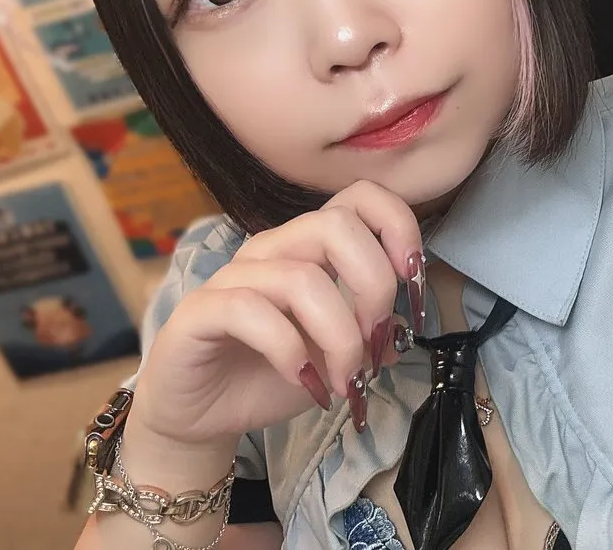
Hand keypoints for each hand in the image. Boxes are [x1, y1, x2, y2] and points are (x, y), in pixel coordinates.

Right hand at [130, 180, 424, 449]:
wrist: (200, 414)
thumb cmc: (268, 374)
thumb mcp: (334, 358)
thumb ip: (370, 337)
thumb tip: (403, 330)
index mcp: (308, 247)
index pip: (358, 197)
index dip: (396, 227)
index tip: (412, 283)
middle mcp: (272, 249)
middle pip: (336, 226)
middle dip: (373, 287)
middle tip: (375, 345)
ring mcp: (233, 276)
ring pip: (302, 278)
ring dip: (339, 338)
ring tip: (344, 382)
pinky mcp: (201, 311)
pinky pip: (251, 311)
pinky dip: (290, 350)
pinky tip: (305, 381)